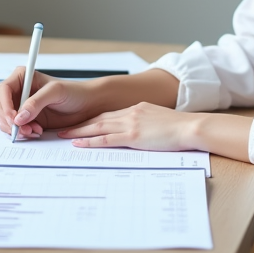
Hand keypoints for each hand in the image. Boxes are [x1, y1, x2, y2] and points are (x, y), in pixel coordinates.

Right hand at [0, 67, 102, 138]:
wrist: (86, 106)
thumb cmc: (74, 92)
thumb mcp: (56, 92)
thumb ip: (36, 102)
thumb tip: (19, 116)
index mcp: (23, 77)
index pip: (4, 89)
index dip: (5, 104)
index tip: (12, 117)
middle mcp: (20, 91)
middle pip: (1, 106)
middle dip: (10, 120)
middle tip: (23, 129)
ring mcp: (22, 106)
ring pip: (7, 119)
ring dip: (17, 129)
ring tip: (34, 131)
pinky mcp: (27, 119)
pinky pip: (16, 128)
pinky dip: (23, 133)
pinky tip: (37, 131)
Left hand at [57, 103, 197, 150]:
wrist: (190, 127)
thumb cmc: (180, 127)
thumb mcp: (159, 120)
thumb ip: (147, 122)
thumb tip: (142, 131)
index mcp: (136, 108)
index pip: (108, 114)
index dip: (92, 119)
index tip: (80, 123)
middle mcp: (130, 112)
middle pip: (98, 118)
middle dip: (80, 124)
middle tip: (63, 128)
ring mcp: (130, 123)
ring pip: (98, 127)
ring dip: (79, 132)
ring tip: (64, 136)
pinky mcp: (133, 136)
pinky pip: (106, 139)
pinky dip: (90, 141)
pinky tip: (79, 144)